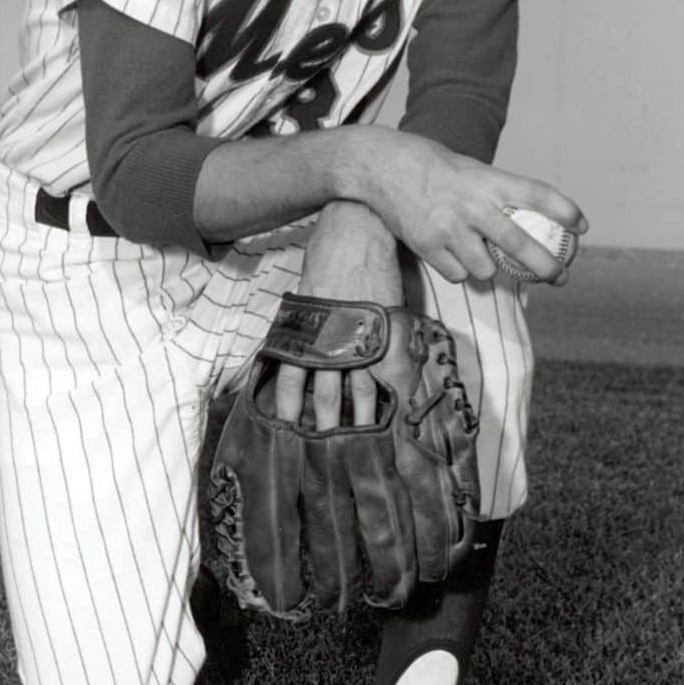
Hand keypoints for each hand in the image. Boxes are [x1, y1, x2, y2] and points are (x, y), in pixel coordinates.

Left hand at [273, 201, 399, 430]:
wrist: (356, 227)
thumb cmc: (326, 255)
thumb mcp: (304, 293)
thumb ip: (303, 326)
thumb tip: (300, 353)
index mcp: (303, 330)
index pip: (290, 381)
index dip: (288, 409)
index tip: (287, 432)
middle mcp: (329, 339)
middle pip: (325, 395)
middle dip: (325, 427)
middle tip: (323, 457)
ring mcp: (359, 336)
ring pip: (358, 389)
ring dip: (359, 419)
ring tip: (360, 446)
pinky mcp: (385, 328)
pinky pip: (390, 368)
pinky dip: (394, 391)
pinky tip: (396, 412)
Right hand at [344, 127, 587, 286]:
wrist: (380, 166)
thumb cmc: (431, 166)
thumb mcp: (470, 169)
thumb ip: (495, 192)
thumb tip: (528, 219)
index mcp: (486, 180)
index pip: (536, 194)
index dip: (564, 211)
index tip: (582, 227)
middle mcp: (471, 205)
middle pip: (520, 245)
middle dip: (547, 267)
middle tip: (561, 277)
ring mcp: (449, 229)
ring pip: (486, 270)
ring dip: (490, 270)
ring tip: (485, 259)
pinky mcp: (427, 247)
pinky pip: (457, 274)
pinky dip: (459, 270)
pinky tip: (453, 256)